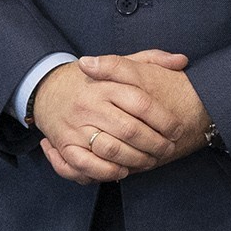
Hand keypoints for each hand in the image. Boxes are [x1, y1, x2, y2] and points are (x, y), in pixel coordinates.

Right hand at [28, 49, 196, 184]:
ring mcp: (75, 126)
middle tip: (168, 149)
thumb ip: (153, 59)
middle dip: (155, 144)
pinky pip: (86, 164)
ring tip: (151, 161)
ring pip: (111, 150)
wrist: (49, 90)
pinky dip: (107, 171)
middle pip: (130, 130)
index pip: (142, 104)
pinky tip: (123, 170)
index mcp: (107, 84)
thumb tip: (182, 61)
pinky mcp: (64, 144)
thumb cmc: (95, 80)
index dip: (165, 120)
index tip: (177, 130)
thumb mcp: (122, 63)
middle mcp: (91, 105)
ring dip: (136, 160)